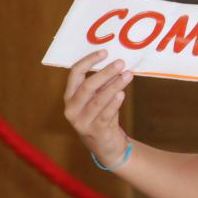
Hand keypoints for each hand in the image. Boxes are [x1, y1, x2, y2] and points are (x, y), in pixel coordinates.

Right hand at [63, 50, 132, 165]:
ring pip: (97, 100)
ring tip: (127, 75)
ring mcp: (81, 122)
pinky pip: (105, 115)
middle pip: (87, 86)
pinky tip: (122, 93)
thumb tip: (117, 64)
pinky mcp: (94, 132)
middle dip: (105, 73)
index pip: (74, 74)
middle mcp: (71, 109)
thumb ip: (104, 83)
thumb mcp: (100, 98)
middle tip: (120, 63)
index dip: (88, 61)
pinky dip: (114, 103)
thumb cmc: (101, 116)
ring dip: (114, 86)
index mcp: (70, 96)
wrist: (106, 146)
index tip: (104, 52)